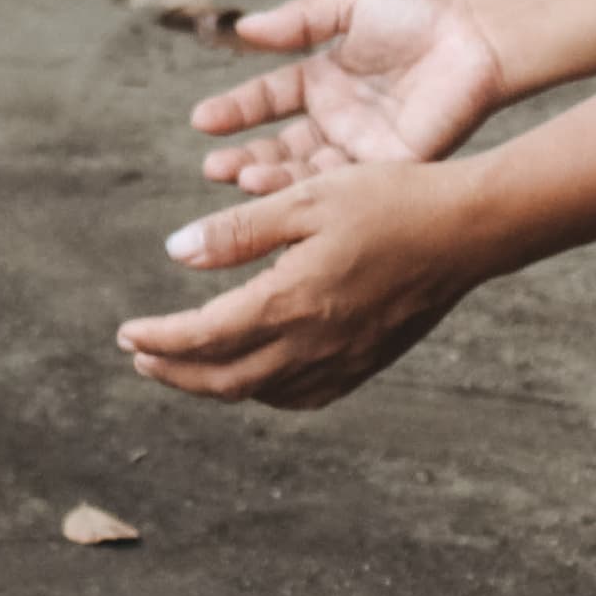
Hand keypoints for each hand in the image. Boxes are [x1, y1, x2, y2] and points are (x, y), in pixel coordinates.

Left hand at [115, 160, 495, 409]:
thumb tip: (175, 252)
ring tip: (186, 365)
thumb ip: (238, 230)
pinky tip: (256, 375)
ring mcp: (344, 361)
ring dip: (215, 385)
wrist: (470, 230)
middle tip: (141, 358)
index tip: (126, 333)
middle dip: (174, 373)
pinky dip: (265, 391)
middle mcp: (314, 344)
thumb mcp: (306, 199)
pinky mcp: (368, 363)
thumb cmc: (391, 200)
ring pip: (261, 393)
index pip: (203, 337)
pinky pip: (303, 396)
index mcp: (291, 302)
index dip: (158, 340)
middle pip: (223, 380)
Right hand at [190, 0, 509, 194]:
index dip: (235, 110)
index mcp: (325, 79)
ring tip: (241, 178)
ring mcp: (363, 146)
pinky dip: (315, 190)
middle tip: (214, 168)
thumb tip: (243, 29)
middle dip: (245, 157)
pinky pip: (348, 184)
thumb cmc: (421, 12)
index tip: (202, 121)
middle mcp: (339, 118)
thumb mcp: (349, 5)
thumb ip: (298, 22)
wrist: (480, 35)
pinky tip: (288, 189)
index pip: (268, 99)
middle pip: (280, 145)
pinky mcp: (392, 166)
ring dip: (273, 177)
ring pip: (308, 171)